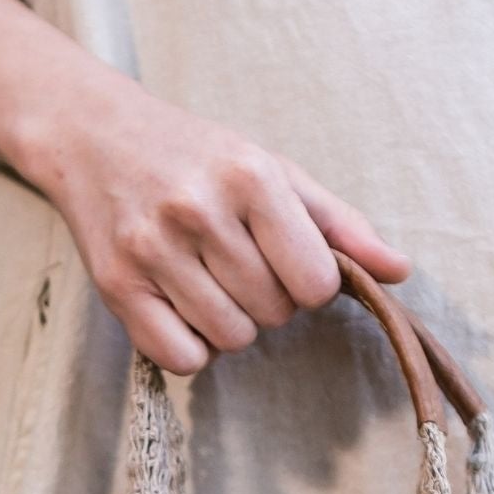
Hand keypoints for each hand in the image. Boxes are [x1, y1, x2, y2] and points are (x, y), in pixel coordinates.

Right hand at [21, 67, 409, 373]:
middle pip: (273, 314)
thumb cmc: (196, 157)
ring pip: (231, 339)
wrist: (93, 135)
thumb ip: (339, 225)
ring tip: (206, 280)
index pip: (315, 283)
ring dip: (229, 324)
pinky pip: (183, 358)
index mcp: (250, 176)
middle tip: (234, 263)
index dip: (307, 284)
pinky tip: (179, 306)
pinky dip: (190, 346)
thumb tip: (400, 271)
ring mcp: (153, 249)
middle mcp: (199, 210)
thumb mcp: (273, 171)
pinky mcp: (117, 286)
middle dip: (266, 299)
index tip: (283, 261)